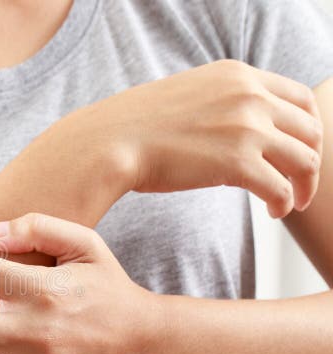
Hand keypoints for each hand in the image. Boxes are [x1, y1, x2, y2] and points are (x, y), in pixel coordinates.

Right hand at [67, 59, 322, 217]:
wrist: (108, 142)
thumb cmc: (134, 127)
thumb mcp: (188, 95)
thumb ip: (221, 103)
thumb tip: (235, 129)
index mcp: (238, 75)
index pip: (299, 97)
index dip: (307, 128)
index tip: (299, 149)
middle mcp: (250, 96)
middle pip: (310, 129)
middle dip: (312, 160)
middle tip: (302, 183)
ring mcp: (247, 128)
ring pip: (306, 160)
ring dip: (305, 185)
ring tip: (293, 203)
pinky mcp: (239, 163)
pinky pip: (282, 188)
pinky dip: (286, 203)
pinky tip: (274, 211)